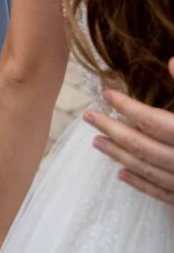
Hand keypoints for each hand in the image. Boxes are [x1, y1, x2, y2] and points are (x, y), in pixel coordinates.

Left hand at [84, 57, 173, 204]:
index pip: (152, 120)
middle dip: (112, 128)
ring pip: (147, 169)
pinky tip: (120, 174)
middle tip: (88, 116)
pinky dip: (140, 183)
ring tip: (96, 141)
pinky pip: (160, 193)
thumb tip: (171, 59)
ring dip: (119, 154)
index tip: (107, 94)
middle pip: (142, 145)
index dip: (128, 106)